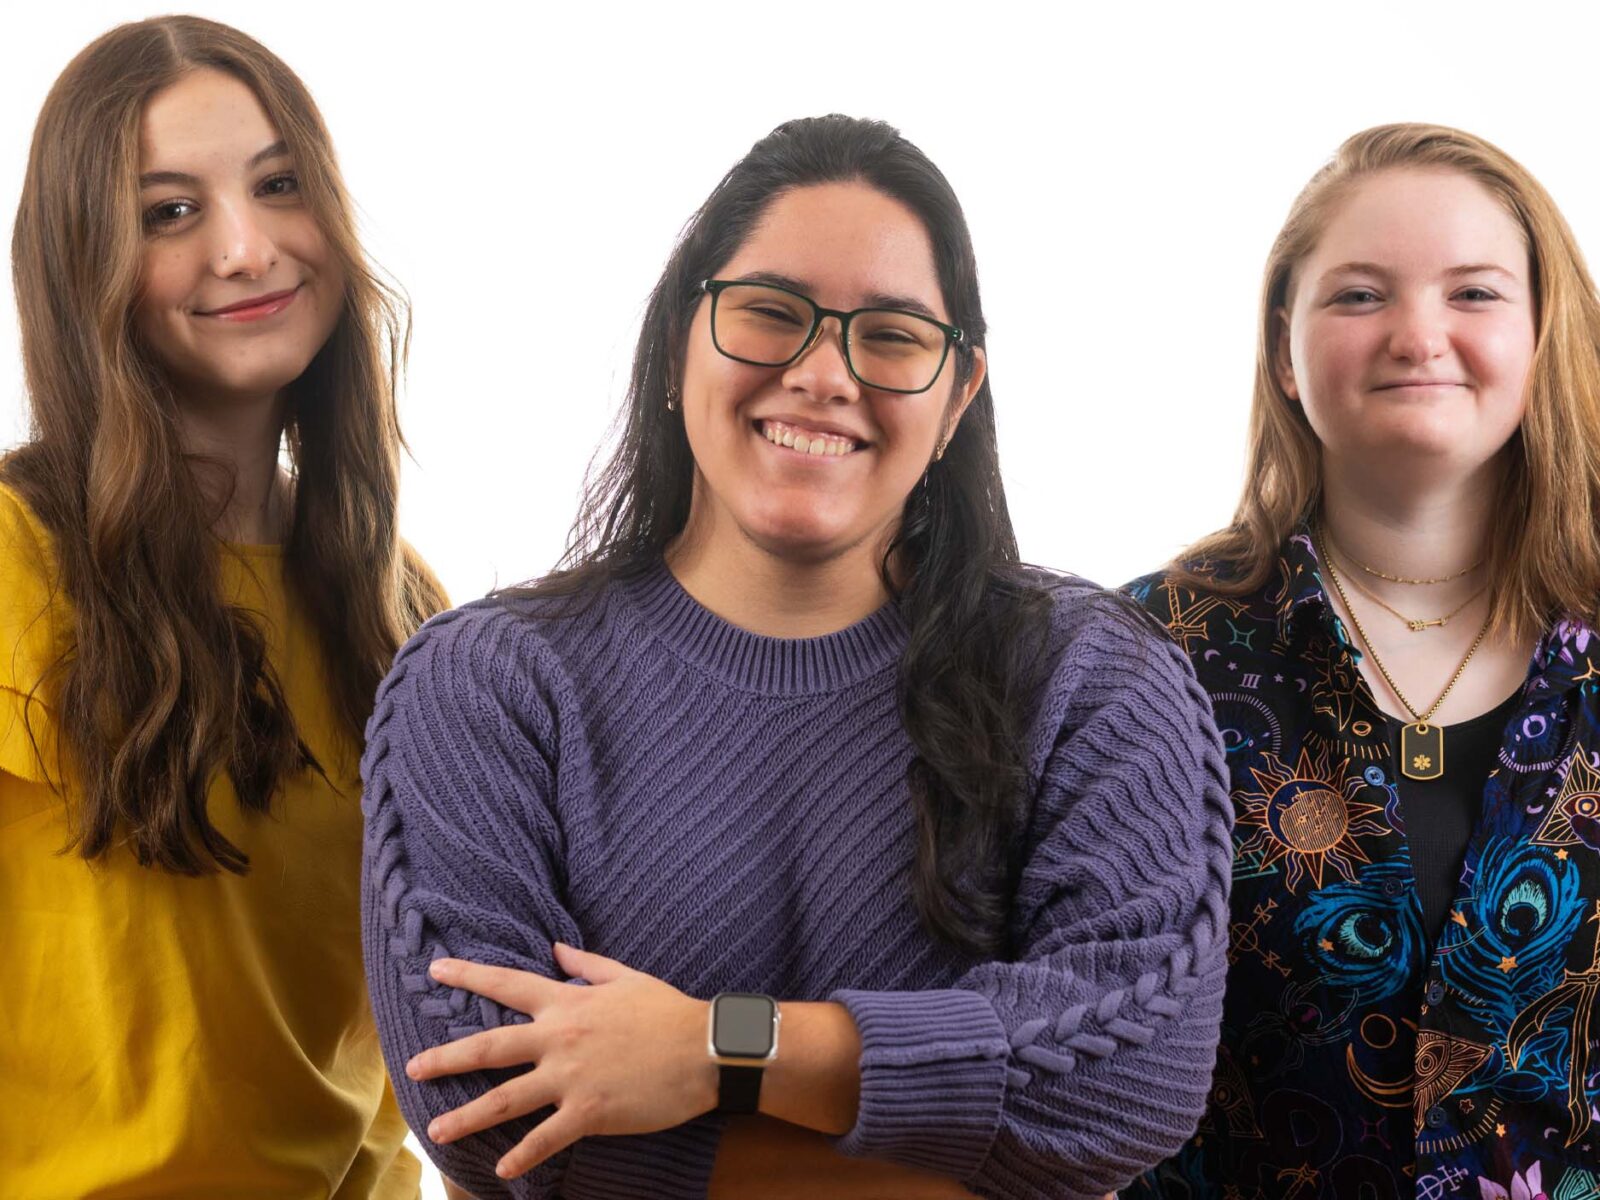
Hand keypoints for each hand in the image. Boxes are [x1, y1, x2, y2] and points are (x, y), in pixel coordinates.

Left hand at [407, 943, 716, 1179]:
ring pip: (505, 1099)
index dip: (468, 975)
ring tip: (436, 1130)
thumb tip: (556, 948)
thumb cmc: (667, 1011)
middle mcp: (559, 1038)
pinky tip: (502, 1169)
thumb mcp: (626, 978)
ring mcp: (571, 1077)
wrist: (704, 1049)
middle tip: (412, 1069)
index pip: (507, 984)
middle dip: (447, 1058)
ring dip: (467, 1116)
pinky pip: (546, 1138)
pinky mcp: (589, 1112)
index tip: (434, 970)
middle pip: (490, 1047)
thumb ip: (586, 965)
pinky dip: (522, 1155)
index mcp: (567, 1003)